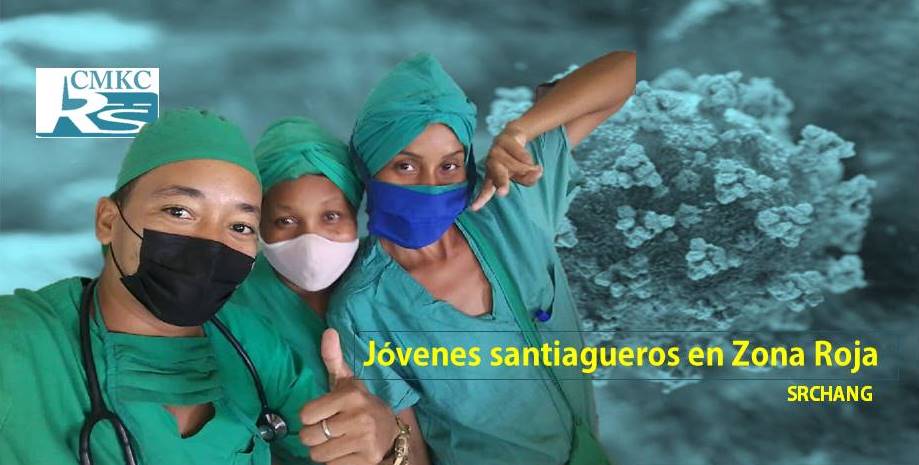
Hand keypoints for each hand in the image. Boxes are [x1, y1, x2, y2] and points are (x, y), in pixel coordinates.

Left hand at [299, 329, 399, 464]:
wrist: (392, 432)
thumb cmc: (360, 405)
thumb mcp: (347, 382)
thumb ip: (333, 359)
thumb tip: (328, 331)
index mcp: (350, 396)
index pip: (305, 415)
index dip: (309, 417)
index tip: (322, 415)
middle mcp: (358, 417)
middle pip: (308, 437)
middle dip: (314, 437)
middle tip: (328, 431)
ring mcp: (363, 440)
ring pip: (317, 455)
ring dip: (322, 452)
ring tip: (337, 442)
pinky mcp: (366, 460)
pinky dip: (333, 463)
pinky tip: (345, 453)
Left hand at [470, 122, 542, 210]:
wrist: (514, 136)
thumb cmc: (514, 159)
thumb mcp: (521, 174)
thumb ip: (528, 178)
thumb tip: (537, 173)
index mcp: (492, 175)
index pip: (486, 189)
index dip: (481, 199)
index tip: (474, 208)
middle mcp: (492, 163)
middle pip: (498, 175)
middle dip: (501, 183)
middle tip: (504, 193)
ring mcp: (497, 150)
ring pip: (514, 164)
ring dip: (527, 169)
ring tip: (537, 170)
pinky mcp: (505, 139)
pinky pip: (519, 153)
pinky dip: (528, 159)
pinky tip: (532, 161)